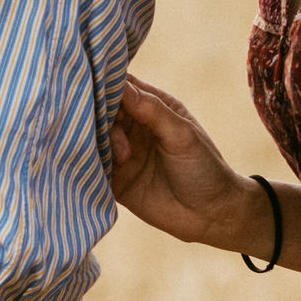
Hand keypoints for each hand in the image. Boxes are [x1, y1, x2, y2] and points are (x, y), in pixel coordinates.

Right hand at [108, 76, 269, 253]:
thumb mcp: (183, 135)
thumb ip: (153, 111)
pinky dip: (89, 165)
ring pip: (95, 138)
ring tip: (125, 157)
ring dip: (100, 142)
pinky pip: (93, 168)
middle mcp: (133, 127)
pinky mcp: (115, 180)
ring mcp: (122, 153)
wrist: (211, 217)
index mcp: (152, 107)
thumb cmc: (204, 169)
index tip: (96, 86)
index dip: (107, 83)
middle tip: (111, 128)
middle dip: (101, 115)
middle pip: (103, 110)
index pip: (122, 87)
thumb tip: (123, 87)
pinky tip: (97, 166)